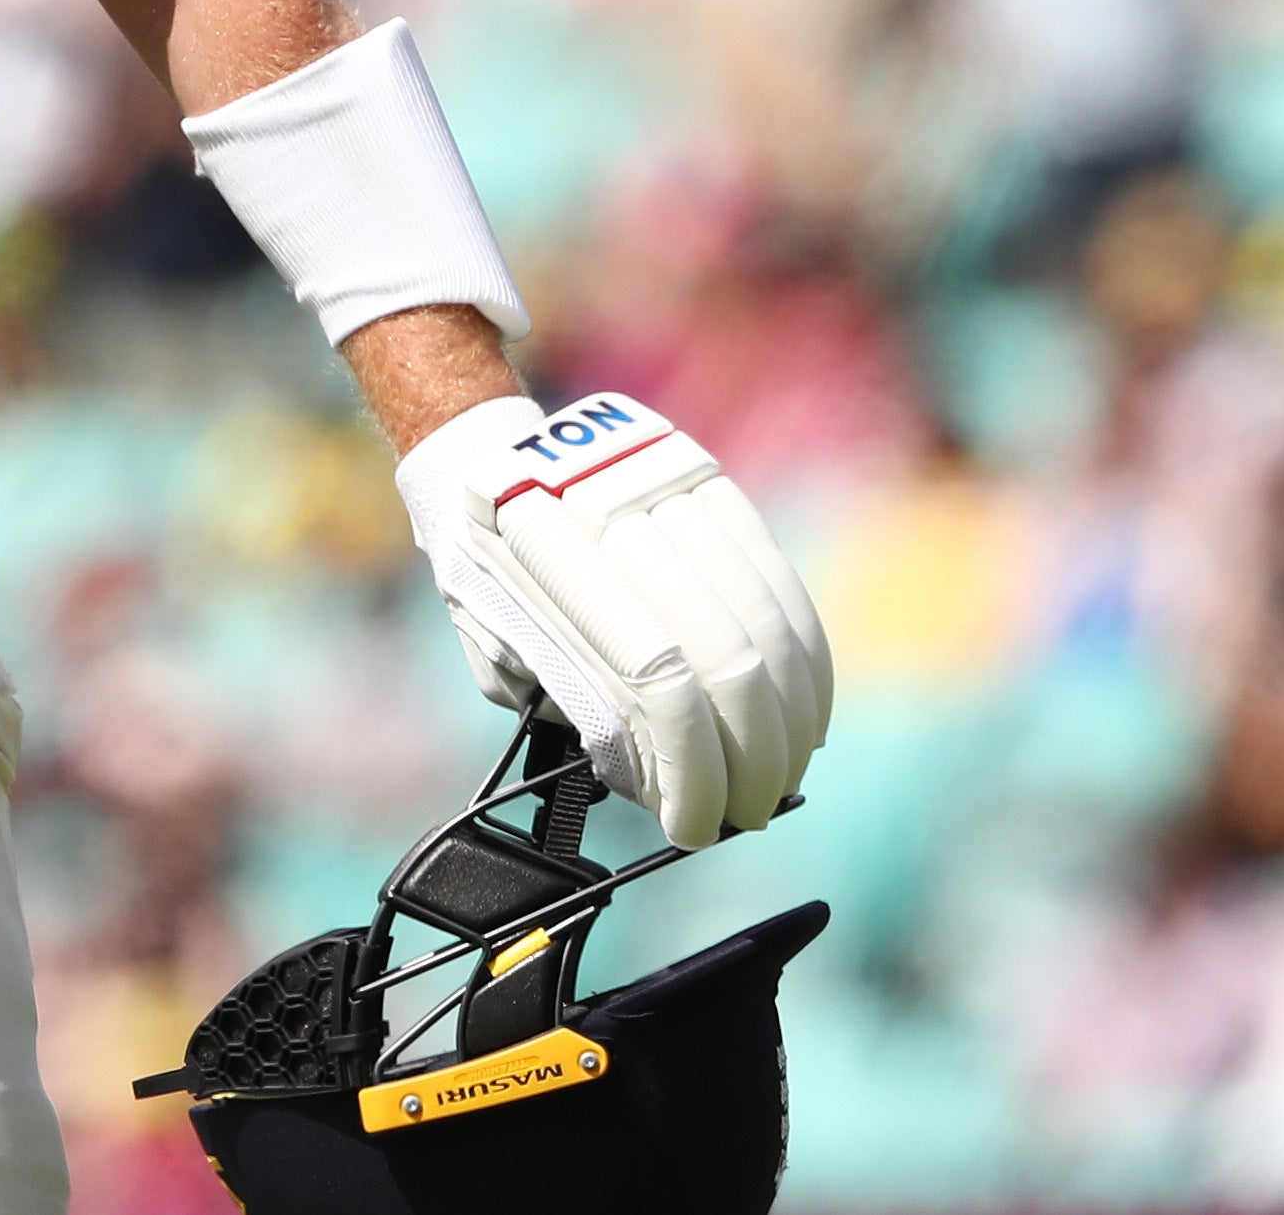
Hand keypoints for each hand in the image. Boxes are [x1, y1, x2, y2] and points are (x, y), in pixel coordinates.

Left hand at [394, 390, 830, 849]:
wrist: (479, 455)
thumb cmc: (482, 574)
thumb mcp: (501, 648)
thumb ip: (577, 708)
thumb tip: (666, 786)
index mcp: (550, 568)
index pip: (659, 684)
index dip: (692, 771)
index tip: (691, 828)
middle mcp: (616, 518)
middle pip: (731, 658)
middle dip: (755, 759)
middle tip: (748, 812)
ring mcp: (669, 492)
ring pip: (770, 623)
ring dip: (792, 719)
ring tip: (781, 774)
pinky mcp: (711, 483)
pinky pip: (780, 581)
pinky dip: (804, 659)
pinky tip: (802, 713)